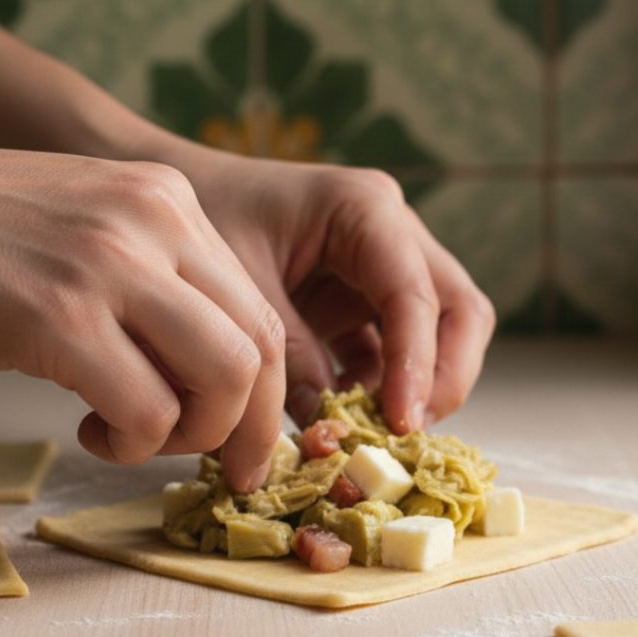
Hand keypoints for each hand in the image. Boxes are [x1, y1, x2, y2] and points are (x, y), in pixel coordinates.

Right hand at [0, 126, 285, 489]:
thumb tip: (210, 381)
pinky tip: (92, 430)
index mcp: (169, 202)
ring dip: (196, 435)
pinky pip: (147, 409)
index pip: (260, 311)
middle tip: (228, 468)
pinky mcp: (59, 315)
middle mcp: (155, 222)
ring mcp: (110, 264)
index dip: (270, 392)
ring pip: (226, 377)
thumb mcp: (91, 236)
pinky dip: (136, 441)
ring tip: (140, 436)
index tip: (250, 440)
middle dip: (253, 427)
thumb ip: (157, 289)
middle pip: (260, 347)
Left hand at [160, 143, 496, 432]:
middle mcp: (393, 235)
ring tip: (368, 433)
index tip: (400, 423)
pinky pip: (394, 353)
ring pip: (440, 336)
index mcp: (365, 210)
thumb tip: (327, 429)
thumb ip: (287, 355)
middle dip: (444, 378)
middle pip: (459, 312)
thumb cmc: (209, 218)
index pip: (415, 295)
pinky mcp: (365, 303)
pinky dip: (378, 390)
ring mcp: (385, 270)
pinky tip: (342, 418)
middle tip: (406, 433)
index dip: (416, 364)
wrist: (178, 203)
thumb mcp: (241, 287)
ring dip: (416, 389)